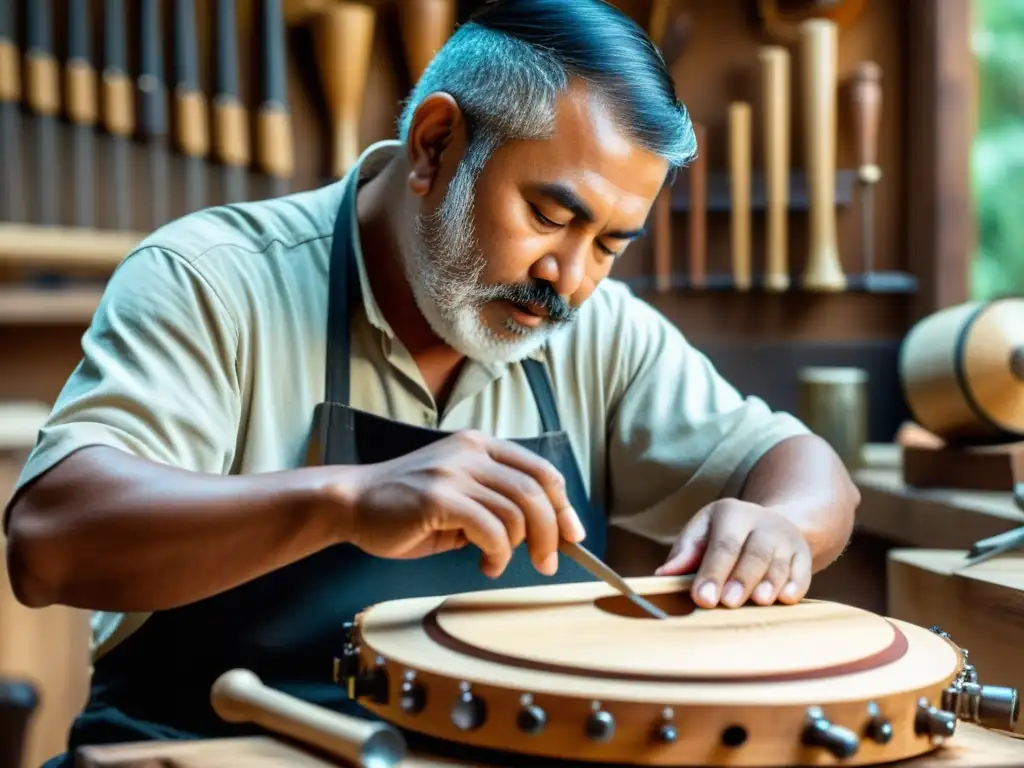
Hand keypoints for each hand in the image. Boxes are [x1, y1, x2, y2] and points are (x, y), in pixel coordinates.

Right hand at [338, 430, 585, 578]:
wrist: (353, 503)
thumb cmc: (406, 507)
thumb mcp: (460, 495)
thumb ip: (496, 503)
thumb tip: (544, 532)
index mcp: (480, 445)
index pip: (541, 471)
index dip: (563, 506)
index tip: (572, 535)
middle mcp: (471, 452)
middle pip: (536, 492)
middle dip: (551, 534)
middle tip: (547, 563)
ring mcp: (454, 472)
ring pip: (516, 513)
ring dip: (516, 549)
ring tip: (497, 563)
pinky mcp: (439, 497)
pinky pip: (490, 529)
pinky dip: (496, 554)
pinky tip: (484, 563)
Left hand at [655, 500, 811, 608]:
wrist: (770, 525)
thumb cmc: (725, 535)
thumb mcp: (702, 533)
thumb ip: (685, 554)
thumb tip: (662, 576)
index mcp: (731, 513)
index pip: (722, 545)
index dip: (712, 572)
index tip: (703, 598)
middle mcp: (762, 523)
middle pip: (754, 553)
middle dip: (741, 579)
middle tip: (728, 602)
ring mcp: (786, 539)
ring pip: (780, 563)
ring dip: (769, 584)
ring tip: (759, 602)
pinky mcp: (804, 556)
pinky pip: (803, 572)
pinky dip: (795, 586)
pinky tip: (785, 599)